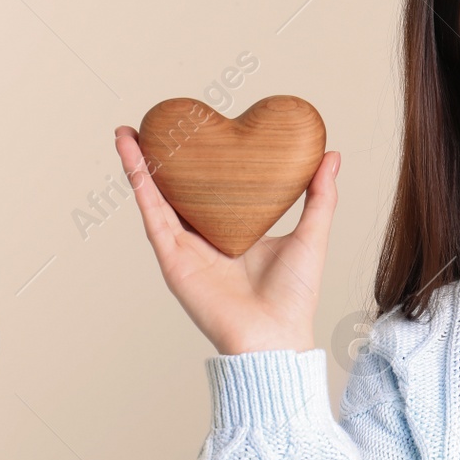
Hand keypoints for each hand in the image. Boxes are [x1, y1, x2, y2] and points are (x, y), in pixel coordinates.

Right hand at [113, 125, 341, 356]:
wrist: (276, 335)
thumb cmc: (295, 295)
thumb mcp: (312, 234)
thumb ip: (320, 197)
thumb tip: (331, 155)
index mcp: (234, 232)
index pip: (212, 190)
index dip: (201, 163)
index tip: (197, 131)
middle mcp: (206, 239)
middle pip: (177, 190)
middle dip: (162, 158)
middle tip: (153, 123)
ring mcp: (186, 249)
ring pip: (156, 198)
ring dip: (140, 165)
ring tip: (128, 132)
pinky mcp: (173, 259)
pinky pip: (153, 217)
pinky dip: (141, 188)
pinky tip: (133, 161)